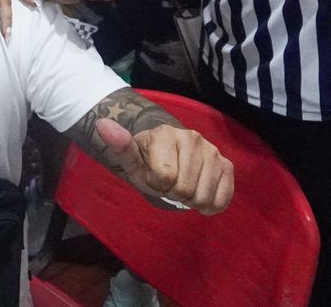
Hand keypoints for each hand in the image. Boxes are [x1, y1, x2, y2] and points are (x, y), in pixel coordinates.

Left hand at [94, 119, 233, 214]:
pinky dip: (210, 205)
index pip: (163, 178)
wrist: (170, 157)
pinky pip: (222, 199)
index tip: (153, 175)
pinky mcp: (227, 165)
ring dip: (190, 200)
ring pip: (203, 197)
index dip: (155, 184)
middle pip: (184, 189)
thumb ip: (119, 145)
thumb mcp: (131, 160)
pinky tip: (200, 194)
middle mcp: (192, 137)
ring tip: (183, 184)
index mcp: (165, 134)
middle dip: (173, 193)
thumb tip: (102, 124)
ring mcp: (213, 151)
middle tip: (169, 182)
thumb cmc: (148, 161)